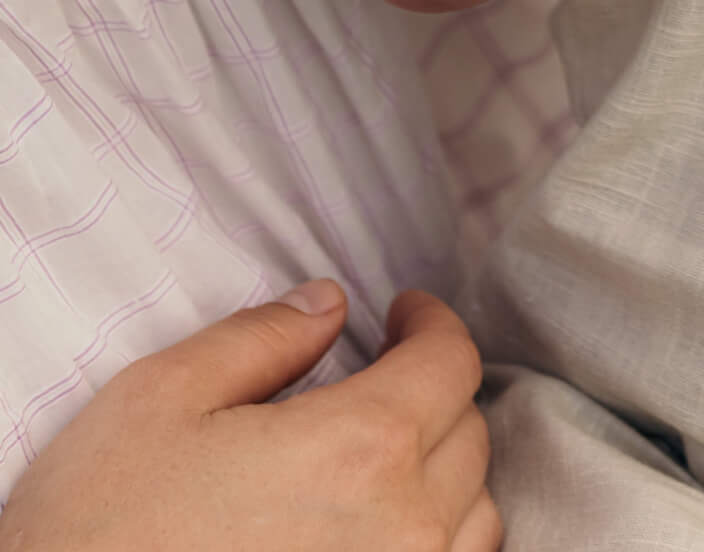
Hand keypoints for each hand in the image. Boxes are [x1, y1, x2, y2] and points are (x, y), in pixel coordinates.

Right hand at [0, 283, 501, 551]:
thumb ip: (259, 339)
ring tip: (392, 452)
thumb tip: (328, 304)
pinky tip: (385, 528)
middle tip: (385, 375)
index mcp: (361, 448)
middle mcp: (403, 529)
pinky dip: (439, 543)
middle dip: (433, 389)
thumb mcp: (159, 401)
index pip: (451, 362)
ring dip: (447, 472)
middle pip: (469, 433)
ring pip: (476, 515)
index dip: (433, 323)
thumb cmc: (99, 534)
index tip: (404, 313)